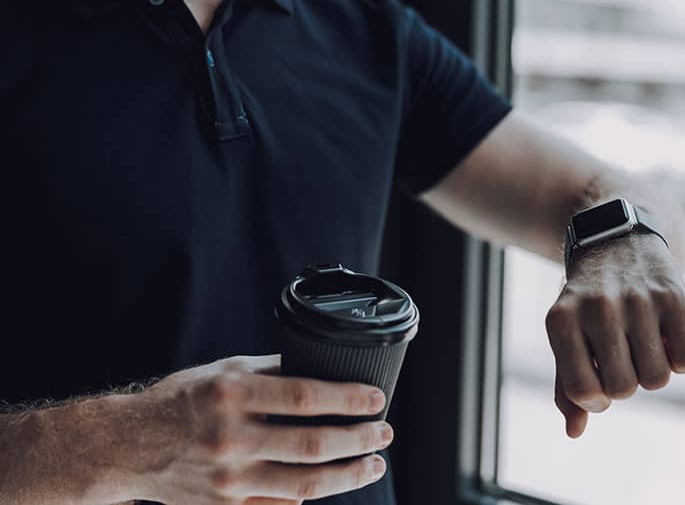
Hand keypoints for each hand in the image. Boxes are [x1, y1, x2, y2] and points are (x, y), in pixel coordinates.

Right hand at [123, 355, 392, 503]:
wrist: (128, 447)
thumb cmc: (182, 401)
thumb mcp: (224, 370)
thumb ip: (272, 370)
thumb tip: (324, 365)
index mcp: (231, 395)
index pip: (305, 396)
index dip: (348, 399)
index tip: (376, 399)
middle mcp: (230, 438)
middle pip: (313, 444)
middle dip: (360, 439)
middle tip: (384, 432)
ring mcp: (228, 479)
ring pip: (306, 483)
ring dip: (349, 474)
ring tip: (374, 463)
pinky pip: (282, 504)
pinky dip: (312, 494)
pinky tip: (334, 482)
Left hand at [545, 232, 684, 437]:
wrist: (618, 239)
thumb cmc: (588, 301)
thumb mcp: (568, 334)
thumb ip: (568, 384)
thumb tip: (574, 431)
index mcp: (562, 320)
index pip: (582, 391)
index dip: (595, 401)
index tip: (598, 384)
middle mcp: (598, 308)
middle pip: (623, 389)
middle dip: (626, 384)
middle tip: (623, 357)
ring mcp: (637, 300)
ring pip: (657, 379)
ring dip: (654, 373)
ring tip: (644, 345)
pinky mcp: (673, 295)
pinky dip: (682, 360)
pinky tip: (668, 337)